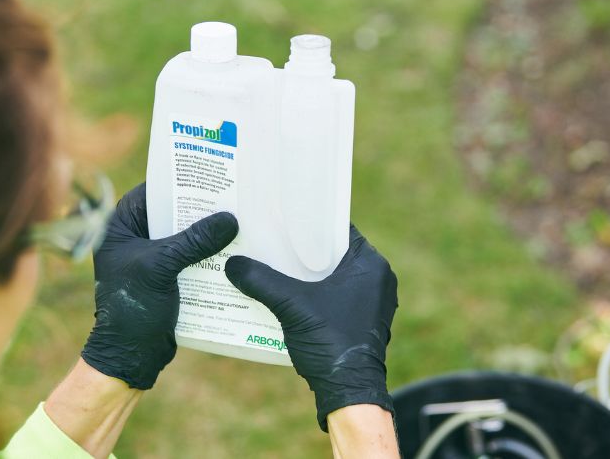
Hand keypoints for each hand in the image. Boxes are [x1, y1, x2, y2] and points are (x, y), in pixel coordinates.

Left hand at [81, 183, 237, 388]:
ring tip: (241, 215)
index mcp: (120, 226)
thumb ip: (193, 241)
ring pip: (186, 233)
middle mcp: (136, 236)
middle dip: (202, 204)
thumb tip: (230, 218)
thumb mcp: (161, 268)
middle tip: (234, 191)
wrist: (131, 357)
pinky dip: (211, 251)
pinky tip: (236, 246)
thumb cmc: (132, 309)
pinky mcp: (170, 275)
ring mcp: (153, 256)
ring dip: (209, 229)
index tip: (210, 170)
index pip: (152, 190)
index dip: (179, 178)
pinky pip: (193, 254)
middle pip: (173, 210)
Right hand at [224, 224, 397, 430]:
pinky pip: (337, 295)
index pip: (338, 229)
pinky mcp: (364, 320)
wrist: (349, 391)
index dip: (310, 222)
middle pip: (334, 252)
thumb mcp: (291, 305)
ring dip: (308, 272)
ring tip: (275, 264)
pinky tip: (288, 293)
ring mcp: (372, 301)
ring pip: (334, 275)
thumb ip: (261, 281)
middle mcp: (377, 278)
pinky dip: (315, 292)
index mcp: (370, 264)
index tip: (284, 218)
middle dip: (304, 248)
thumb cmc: (330, 343)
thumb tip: (232, 264)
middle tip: (273, 239)